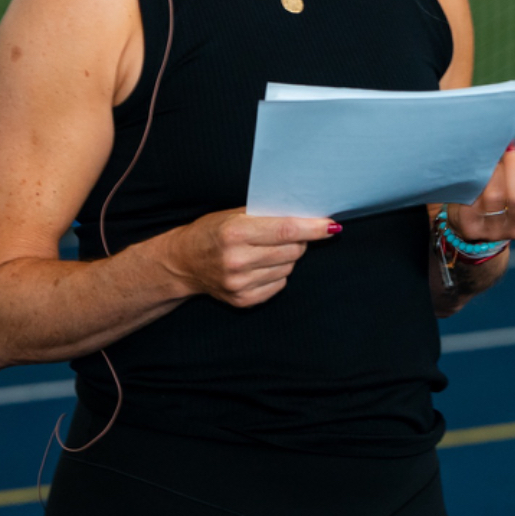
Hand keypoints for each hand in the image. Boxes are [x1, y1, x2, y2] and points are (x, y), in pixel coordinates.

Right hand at [158, 209, 339, 307]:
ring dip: (286, 258)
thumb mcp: (233, 215)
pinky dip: (277, 274)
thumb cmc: (211, 231)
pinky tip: (259, 266)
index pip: (286, 231)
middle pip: (292, 251)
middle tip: (288, 234)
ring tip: (265, 250)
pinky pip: (279, 285)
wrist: (183, 262)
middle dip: (299, 241)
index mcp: (235, 233)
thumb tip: (305, 215)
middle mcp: (238, 260)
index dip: (313, 228)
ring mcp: (240, 284)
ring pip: (288, 268)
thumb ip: (266, 215)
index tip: (331, 226)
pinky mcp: (243, 300)